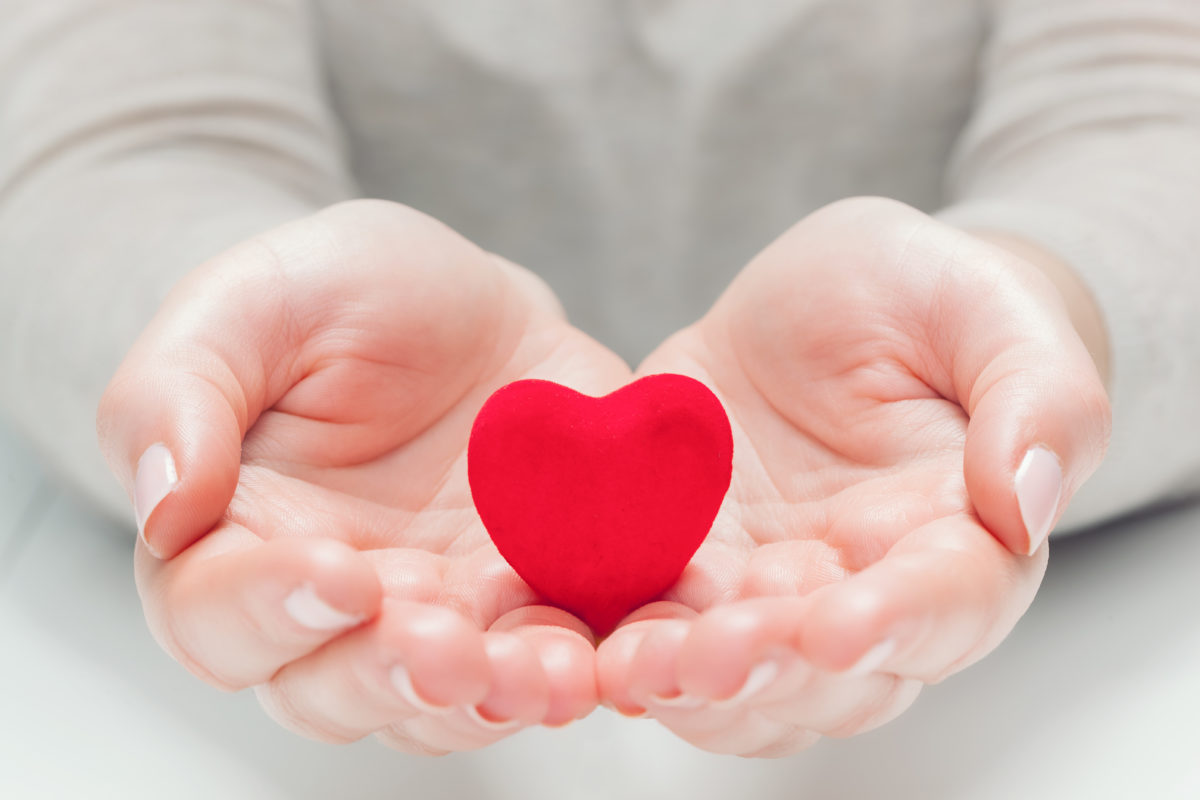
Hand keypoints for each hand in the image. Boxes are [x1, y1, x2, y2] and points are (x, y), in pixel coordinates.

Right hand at [97, 200, 631, 752]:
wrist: (474, 307)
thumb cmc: (344, 297)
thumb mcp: (251, 301)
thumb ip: (177, 391)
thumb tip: (161, 503)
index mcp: (237, 540)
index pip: (216, 613)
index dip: (269, 608)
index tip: (339, 571)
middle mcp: (336, 606)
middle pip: (332, 690)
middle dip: (387, 678)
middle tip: (442, 648)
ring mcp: (440, 617)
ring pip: (443, 702)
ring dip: (490, 697)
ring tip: (540, 672)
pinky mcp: (532, 607)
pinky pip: (548, 664)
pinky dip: (575, 671)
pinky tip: (601, 659)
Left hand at [597, 197, 1110, 755]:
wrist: (833, 303)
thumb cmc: (928, 299)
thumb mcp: (987, 308)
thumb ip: (1039, 397)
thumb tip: (1031, 501)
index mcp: (958, 536)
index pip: (946, 603)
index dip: (897, 623)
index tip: (839, 625)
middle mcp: (861, 588)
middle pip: (830, 674)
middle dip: (769, 671)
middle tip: (713, 654)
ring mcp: (765, 587)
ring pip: (737, 679)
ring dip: (686, 682)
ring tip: (635, 666)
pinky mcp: (685, 564)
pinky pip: (651, 623)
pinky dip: (618, 642)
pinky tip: (582, 641)